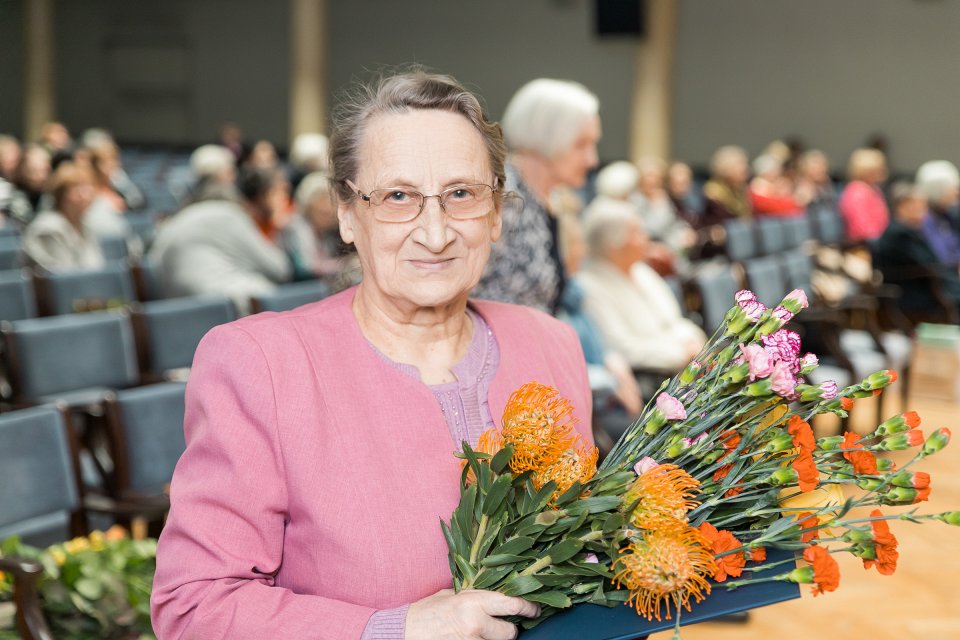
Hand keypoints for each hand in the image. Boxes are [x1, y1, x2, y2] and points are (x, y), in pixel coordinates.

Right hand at [405, 588, 539, 639]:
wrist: (403, 631)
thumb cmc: (426, 611)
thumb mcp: (451, 595)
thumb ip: (474, 595)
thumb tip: (495, 595)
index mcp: (473, 601)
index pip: (512, 603)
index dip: (528, 607)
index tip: (535, 609)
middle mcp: (475, 622)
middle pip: (510, 632)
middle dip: (507, 631)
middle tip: (499, 627)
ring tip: (480, 634)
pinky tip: (474, 639)